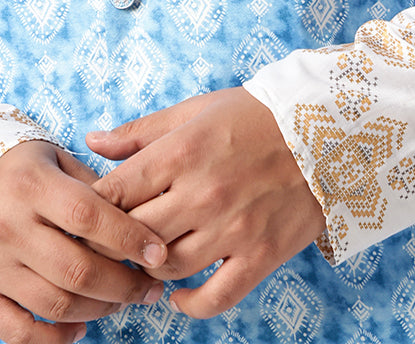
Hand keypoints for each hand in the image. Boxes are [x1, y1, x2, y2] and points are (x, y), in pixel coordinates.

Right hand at [0, 139, 168, 343]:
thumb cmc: (18, 168)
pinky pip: (19, 332)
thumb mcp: (53, 157)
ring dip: (99, 310)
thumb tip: (139, 219)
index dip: (129, 238)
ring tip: (122, 301)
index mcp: (32, 185)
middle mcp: (7, 226)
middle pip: (77, 270)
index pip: (89, 216)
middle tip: (150, 287)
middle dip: (124, 285)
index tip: (158, 252)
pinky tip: (80, 327)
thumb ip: (92, 184)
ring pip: (55, 304)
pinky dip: (54, 338)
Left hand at [86, 88, 326, 318]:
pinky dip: (189, 304)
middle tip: (111, 244)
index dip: (92, 209)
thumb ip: (142, 131)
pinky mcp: (260, 255)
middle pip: (135, 235)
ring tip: (147, 260)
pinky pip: (215, 297)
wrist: (327, 130)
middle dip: (115, 243)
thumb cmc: (255, 114)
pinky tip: (179, 294)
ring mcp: (233, 228)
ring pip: (168, 267)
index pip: (115, 192)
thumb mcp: (196, 110)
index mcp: (183, 151)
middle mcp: (204, 192)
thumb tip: (92, 141)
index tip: (86, 216)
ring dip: (150, 269)